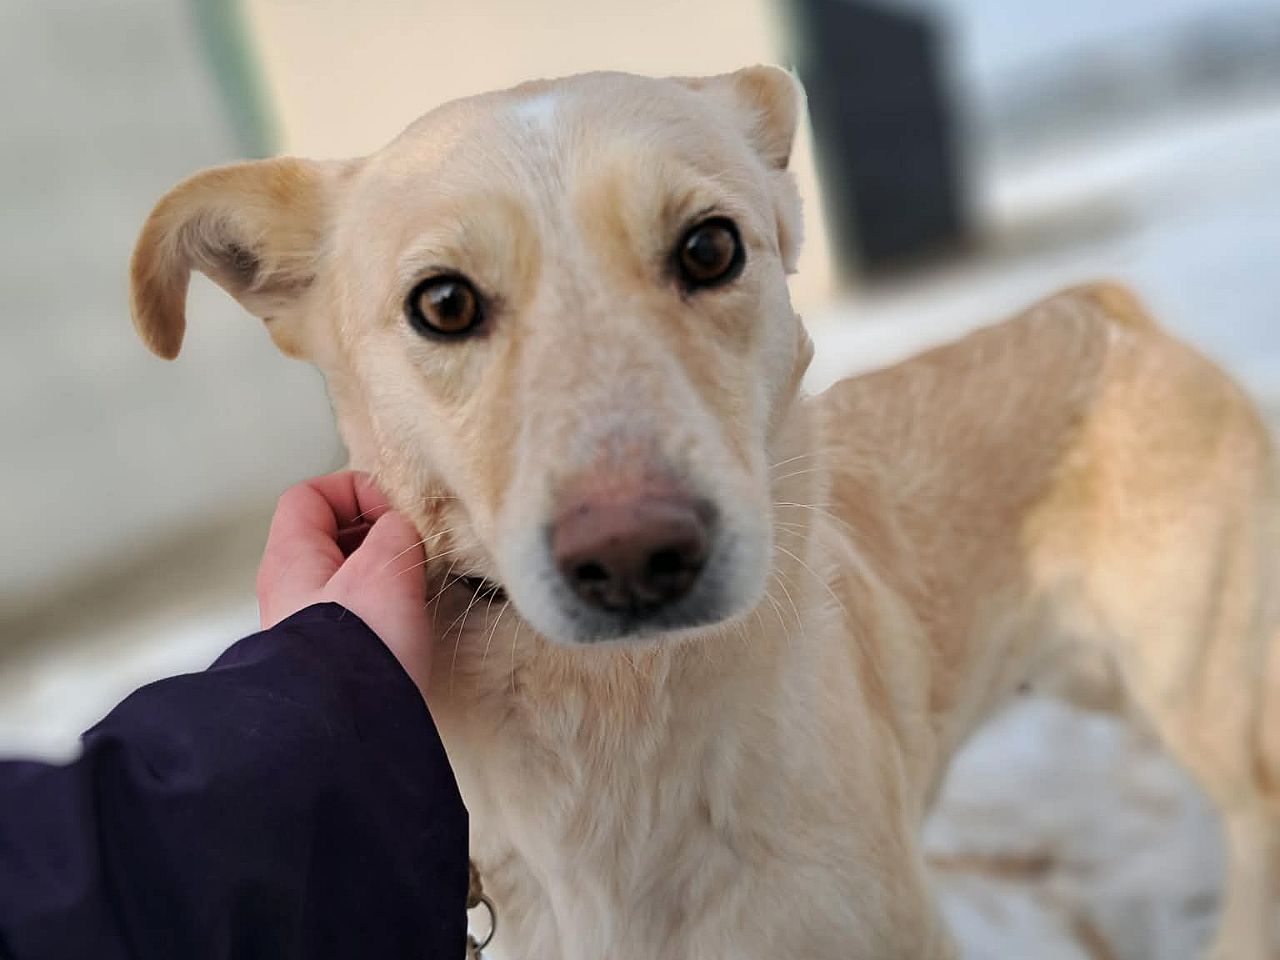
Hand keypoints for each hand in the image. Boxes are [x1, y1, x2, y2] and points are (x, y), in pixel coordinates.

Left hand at [257, 471, 431, 694]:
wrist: (344, 731)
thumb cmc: (361, 646)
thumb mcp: (388, 569)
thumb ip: (395, 533)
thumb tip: (398, 531)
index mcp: (290, 557)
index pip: (309, 494)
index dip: (355, 491)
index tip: (394, 516)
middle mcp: (285, 588)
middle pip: (325, 535)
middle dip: (372, 535)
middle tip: (409, 552)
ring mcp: (301, 625)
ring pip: (341, 576)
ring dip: (380, 574)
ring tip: (411, 590)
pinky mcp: (324, 656)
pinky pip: (350, 613)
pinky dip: (378, 608)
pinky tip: (403, 625)